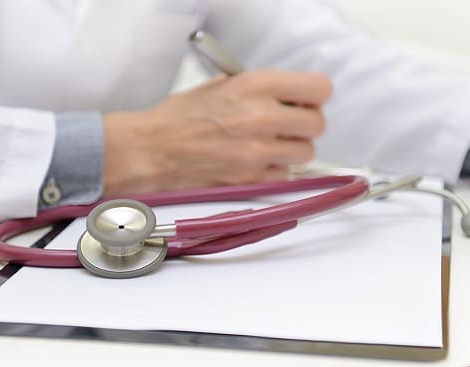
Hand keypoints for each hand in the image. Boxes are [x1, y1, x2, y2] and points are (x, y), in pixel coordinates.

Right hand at [100, 69, 331, 195]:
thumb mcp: (220, 85)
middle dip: (306, 125)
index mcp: (255, 85)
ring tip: (270, 146)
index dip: (314, 97)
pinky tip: (254, 162)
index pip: (319, 88)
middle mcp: (261, 116)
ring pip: (306, 152)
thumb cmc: (179, 118)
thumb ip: (257, 88)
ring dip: (292, 150)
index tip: (305, 102)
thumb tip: (286, 95)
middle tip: (289, 127)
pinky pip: (284, 174)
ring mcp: (258, 151)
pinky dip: (275, 170)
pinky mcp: (251, 179)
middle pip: (317, 124)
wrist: (151, 150)